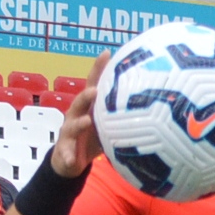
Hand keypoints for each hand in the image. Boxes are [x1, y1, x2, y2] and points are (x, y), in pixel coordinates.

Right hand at [47, 56, 109, 177]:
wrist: (69, 160)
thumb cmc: (91, 137)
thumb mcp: (106, 123)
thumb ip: (119, 112)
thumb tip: (150, 99)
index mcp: (88, 107)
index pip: (93, 84)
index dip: (98, 69)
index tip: (106, 53)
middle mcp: (76, 116)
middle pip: (79, 102)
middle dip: (86, 96)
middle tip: (95, 91)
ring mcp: (68, 133)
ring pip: (71, 126)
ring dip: (78, 123)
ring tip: (86, 121)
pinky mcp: (64, 150)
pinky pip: (66, 154)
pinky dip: (69, 156)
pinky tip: (73, 160)